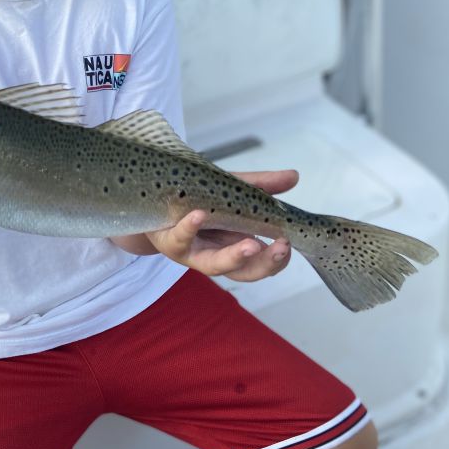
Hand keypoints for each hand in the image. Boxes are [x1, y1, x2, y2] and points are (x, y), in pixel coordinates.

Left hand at [146, 169, 297, 279]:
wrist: (154, 198)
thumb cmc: (196, 200)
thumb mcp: (231, 190)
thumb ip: (261, 186)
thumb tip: (295, 176)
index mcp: (234, 246)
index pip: (263, 263)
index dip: (277, 260)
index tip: (289, 243)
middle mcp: (214, 256)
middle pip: (244, 272)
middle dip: (265, 263)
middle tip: (281, 248)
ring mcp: (192, 252)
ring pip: (214, 265)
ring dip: (234, 257)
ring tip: (250, 245)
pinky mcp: (168, 241)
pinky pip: (180, 238)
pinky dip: (189, 227)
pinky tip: (199, 214)